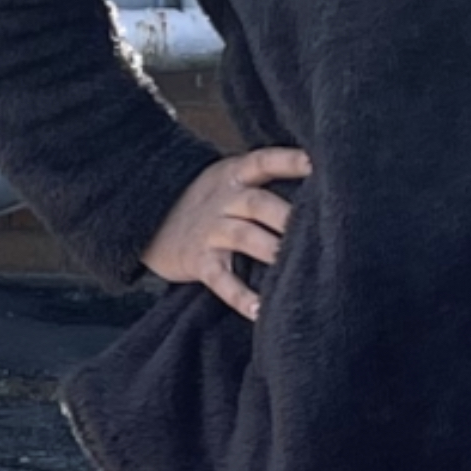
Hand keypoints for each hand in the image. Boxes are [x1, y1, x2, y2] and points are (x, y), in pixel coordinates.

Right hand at [140, 146, 311, 320]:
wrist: (151, 219)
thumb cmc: (212, 200)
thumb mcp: (230, 178)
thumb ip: (265, 180)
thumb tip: (320, 188)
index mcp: (235, 175)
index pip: (264, 161)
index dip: (289, 160)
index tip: (315, 162)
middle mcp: (223, 200)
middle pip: (258, 203)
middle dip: (286, 215)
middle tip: (318, 226)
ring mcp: (210, 231)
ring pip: (243, 237)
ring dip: (270, 250)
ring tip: (293, 264)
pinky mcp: (199, 262)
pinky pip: (221, 280)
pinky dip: (240, 296)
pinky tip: (259, 310)